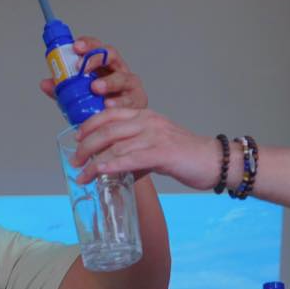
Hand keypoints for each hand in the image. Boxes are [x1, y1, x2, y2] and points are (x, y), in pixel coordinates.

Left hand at [39, 37, 147, 110]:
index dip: (87, 44)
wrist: (120, 125)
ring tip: (95, 87)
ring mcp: (130, 85)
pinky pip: (128, 100)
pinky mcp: (137, 101)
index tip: (75, 47)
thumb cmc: (100, 105)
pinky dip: (118, 102)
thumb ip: (63, 89)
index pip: (96, 47)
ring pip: (122, 77)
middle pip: (111, 55)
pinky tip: (108, 105)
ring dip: (108, 81)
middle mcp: (118, 70)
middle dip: (95, 58)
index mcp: (104, 65)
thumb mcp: (79, 96)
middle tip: (81, 67)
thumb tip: (45, 83)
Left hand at [70, 107, 220, 187]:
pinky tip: (100, 172)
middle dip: (86, 146)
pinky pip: (131, 158)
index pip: (110, 114)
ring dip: (94, 161)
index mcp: (145, 115)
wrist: (214, 160)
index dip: (89, 125)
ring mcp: (154, 135)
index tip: (77, 138)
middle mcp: (147, 121)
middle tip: (75, 161)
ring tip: (82, 174)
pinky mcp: (162, 152)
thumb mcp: (156, 146)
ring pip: (115, 145)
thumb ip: (136, 152)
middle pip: (107, 129)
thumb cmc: (186, 156)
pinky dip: (112, 165)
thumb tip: (114, 167)